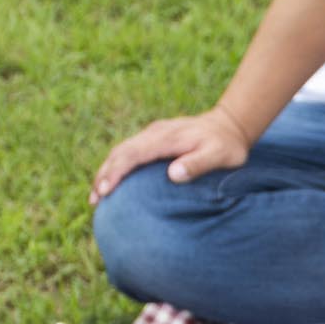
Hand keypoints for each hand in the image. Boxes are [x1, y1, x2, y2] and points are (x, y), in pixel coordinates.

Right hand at [91, 107, 253, 199]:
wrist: (230, 124)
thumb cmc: (227, 145)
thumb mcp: (220, 156)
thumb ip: (198, 164)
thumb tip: (173, 174)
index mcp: (166, 138)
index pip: (133, 154)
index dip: (116, 172)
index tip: (105, 190)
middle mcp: (155, 133)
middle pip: (121, 152)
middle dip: (104, 174)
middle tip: (94, 199)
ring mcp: (152, 134)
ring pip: (121, 151)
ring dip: (106, 171)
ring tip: (96, 195)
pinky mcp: (154, 138)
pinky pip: (129, 151)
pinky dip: (116, 166)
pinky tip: (112, 182)